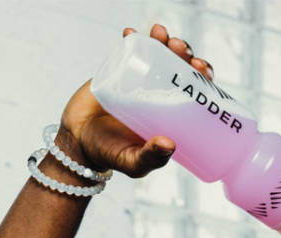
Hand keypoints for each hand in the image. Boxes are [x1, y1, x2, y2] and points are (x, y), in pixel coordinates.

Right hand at [58, 24, 214, 177]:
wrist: (77, 141)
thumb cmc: (111, 156)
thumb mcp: (133, 162)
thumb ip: (150, 158)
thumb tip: (169, 144)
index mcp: (174, 116)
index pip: (197, 92)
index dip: (203, 77)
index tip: (202, 68)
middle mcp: (161, 96)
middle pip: (181, 69)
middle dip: (185, 54)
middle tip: (180, 49)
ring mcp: (141, 81)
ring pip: (159, 55)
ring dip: (164, 41)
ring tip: (161, 35)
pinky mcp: (119, 71)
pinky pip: (129, 51)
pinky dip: (132, 39)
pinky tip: (131, 32)